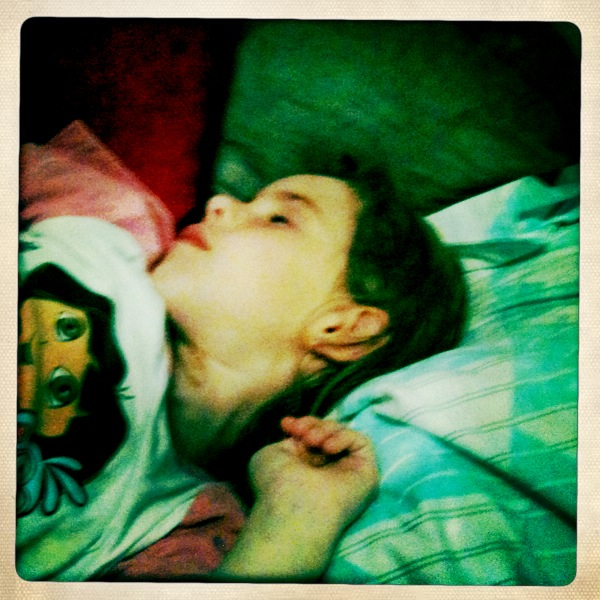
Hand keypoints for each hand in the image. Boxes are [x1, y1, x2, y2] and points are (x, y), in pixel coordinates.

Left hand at [249, 416, 378, 531]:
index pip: (313, 437)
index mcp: (306, 470)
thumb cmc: (275, 486)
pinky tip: (327, 448)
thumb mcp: (271, 454)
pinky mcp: (367, 474)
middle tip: (300, 432)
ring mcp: (348, 474)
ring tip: (311, 440)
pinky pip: (361, 442)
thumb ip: (288, 441)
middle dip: (313, 425)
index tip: (286, 424)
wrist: (291, 508)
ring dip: (325, 429)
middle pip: (330, 432)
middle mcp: (328, 472)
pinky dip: (343, 437)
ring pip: (344, 434)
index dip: (303, 424)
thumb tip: (300, 436)